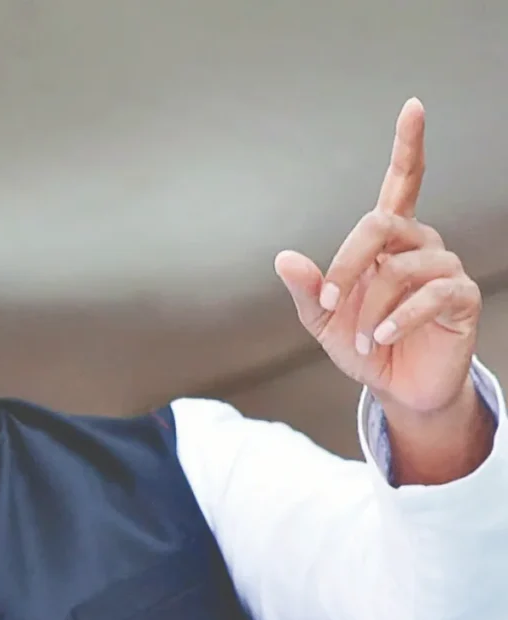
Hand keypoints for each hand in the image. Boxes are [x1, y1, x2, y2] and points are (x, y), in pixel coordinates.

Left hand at [275, 98, 481, 414]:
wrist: (396, 388)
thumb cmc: (363, 345)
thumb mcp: (324, 319)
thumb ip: (308, 289)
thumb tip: (284, 257)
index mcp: (387, 241)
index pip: (402, 182)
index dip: (408, 145)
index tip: (413, 107)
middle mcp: (420, 244)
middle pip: (381, 224)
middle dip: (346, 264)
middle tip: (330, 304)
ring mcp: (444, 269)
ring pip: (400, 267)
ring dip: (370, 308)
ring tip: (361, 338)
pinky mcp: (461, 299)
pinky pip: (430, 295)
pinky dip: (397, 319)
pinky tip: (381, 338)